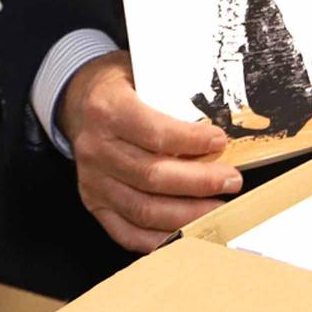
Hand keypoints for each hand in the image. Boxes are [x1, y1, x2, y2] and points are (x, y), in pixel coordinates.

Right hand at [62, 52, 240, 251]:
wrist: (80, 101)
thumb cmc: (121, 86)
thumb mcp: (142, 72)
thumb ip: (173, 92)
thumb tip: (223, 113)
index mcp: (108, 110)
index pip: (155, 134)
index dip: (192, 141)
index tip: (221, 142)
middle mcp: (96, 148)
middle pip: (152, 176)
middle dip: (199, 182)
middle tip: (231, 180)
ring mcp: (92, 181)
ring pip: (144, 209)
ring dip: (187, 214)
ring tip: (219, 208)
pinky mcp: (93, 204)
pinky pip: (127, 232)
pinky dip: (159, 239)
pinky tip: (188, 233)